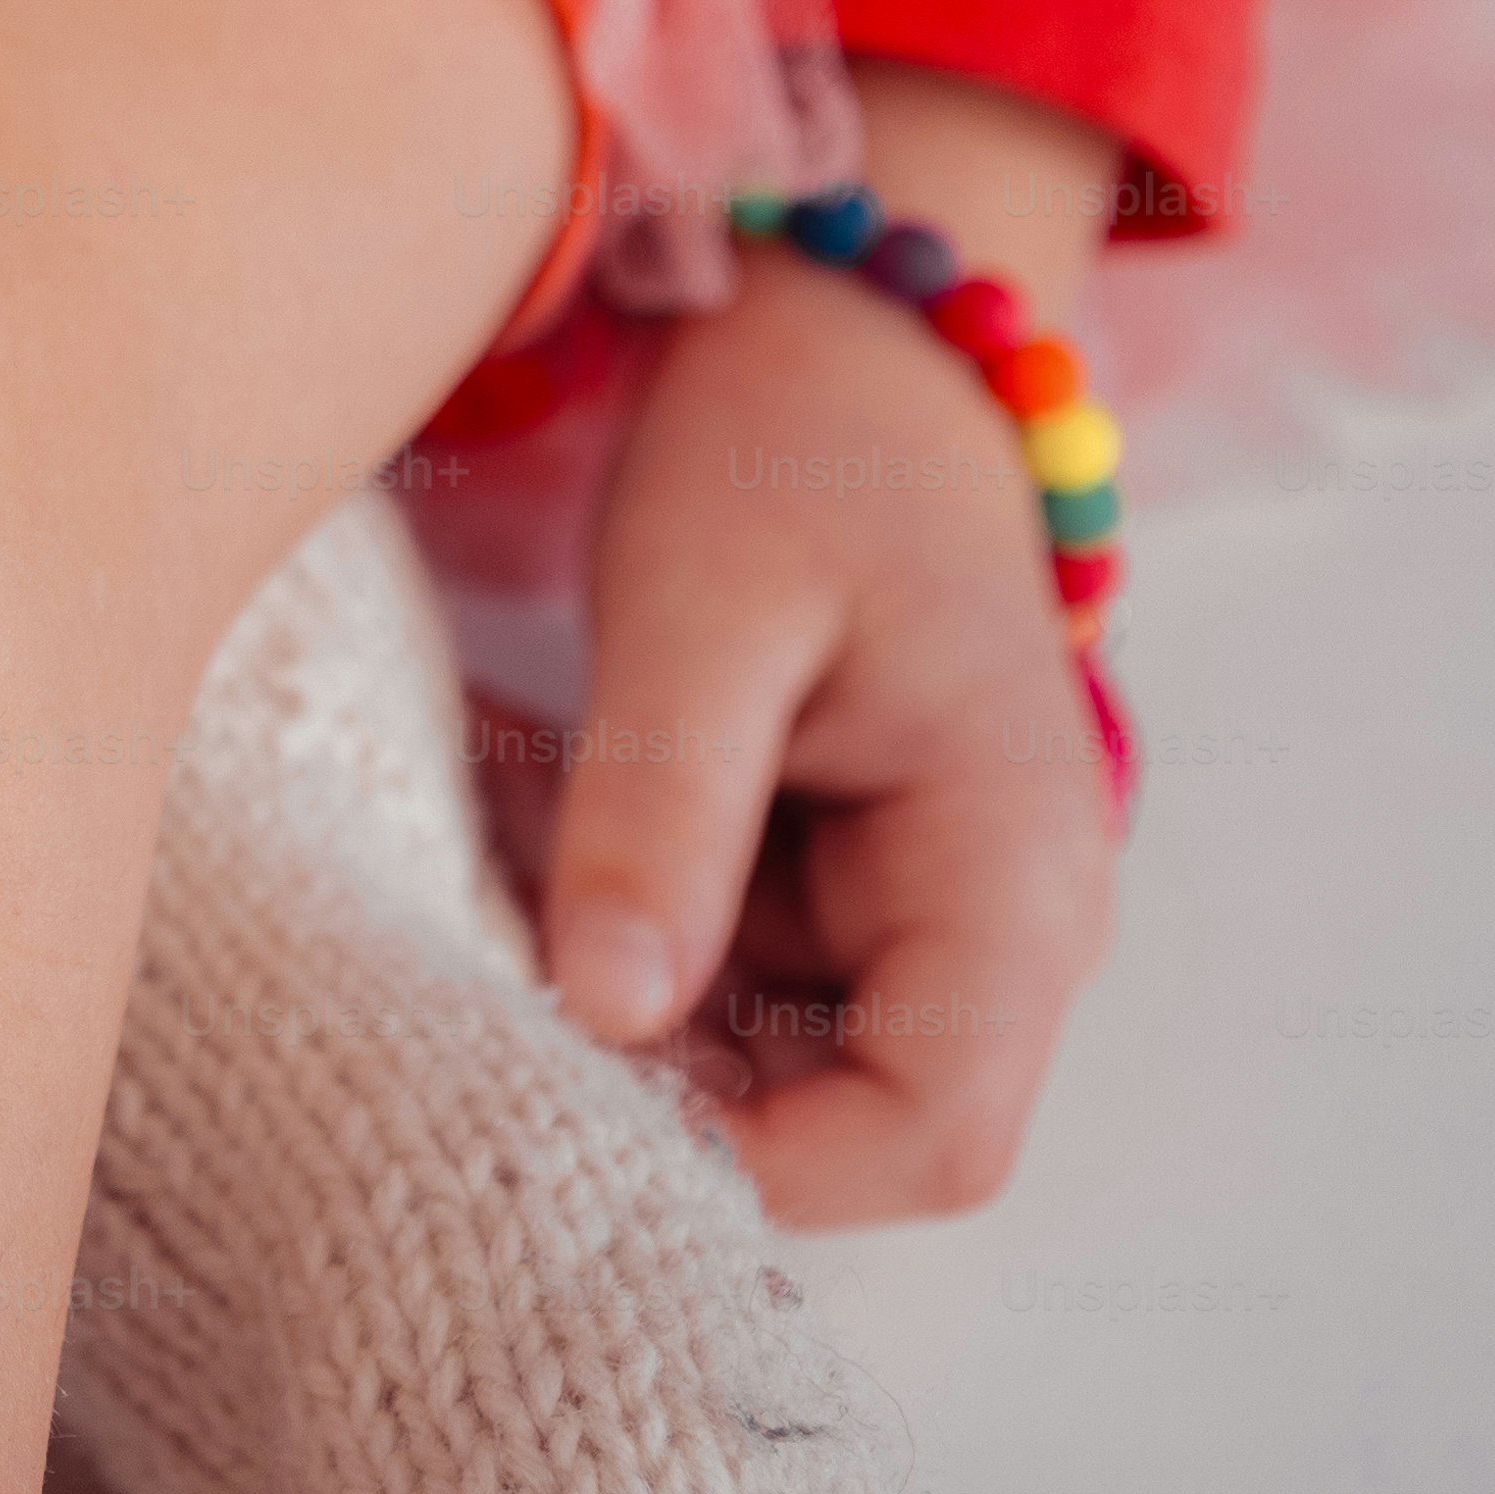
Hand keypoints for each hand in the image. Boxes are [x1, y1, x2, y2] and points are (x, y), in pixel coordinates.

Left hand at [534, 71, 1124, 1221]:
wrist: (847, 331)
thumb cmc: (798, 447)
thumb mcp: (704, 615)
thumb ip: (660, 813)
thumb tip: (606, 1014)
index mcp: (1011, 876)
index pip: (932, 1139)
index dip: (763, 1162)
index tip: (574, 1088)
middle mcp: (990, 921)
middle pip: (841, 1118)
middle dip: (661, 1079)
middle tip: (483, 977)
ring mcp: (909, 902)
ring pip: (756, 1050)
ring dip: (612, 996)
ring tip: (484, 875)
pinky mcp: (827, 869)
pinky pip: (716, 963)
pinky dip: (606, 925)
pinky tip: (508, 831)